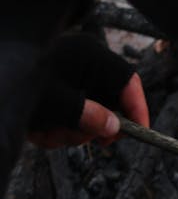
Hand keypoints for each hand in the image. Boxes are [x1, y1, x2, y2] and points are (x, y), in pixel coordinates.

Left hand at [27, 33, 148, 147]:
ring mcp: (66, 76)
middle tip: (85, 142)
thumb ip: (91, 117)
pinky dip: (57, 127)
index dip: (137, 107)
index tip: (139, 132)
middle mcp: (81, 63)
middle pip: (107, 100)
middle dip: (93, 126)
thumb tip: (114, 128)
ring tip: (47, 135)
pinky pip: (68, 113)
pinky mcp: (52, 89)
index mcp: (89, 56)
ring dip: (71, 131)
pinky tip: (39, 132)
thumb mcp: (58, 105)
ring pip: (87, 111)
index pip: (128, 81)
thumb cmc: (17, 85)